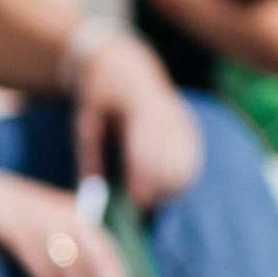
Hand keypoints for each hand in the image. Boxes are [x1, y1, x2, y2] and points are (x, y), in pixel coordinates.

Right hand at [0, 164, 134, 276]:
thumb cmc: (1, 217)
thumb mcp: (39, 231)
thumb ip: (58, 256)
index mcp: (75, 215)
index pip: (106, 252)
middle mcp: (64, 213)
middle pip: (97, 254)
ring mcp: (40, 216)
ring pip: (69, 256)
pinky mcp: (14, 221)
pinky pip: (36, 252)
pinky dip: (44, 276)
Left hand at [75, 34, 200, 208]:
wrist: (124, 62)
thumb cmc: (99, 94)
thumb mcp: (85, 121)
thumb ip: (88, 156)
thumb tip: (88, 194)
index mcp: (141, 111)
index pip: (147, 157)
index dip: (141, 187)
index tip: (131, 209)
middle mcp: (168, 115)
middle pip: (172, 166)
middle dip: (156, 193)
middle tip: (137, 214)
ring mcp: (182, 120)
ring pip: (186, 166)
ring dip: (170, 190)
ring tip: (147, 204)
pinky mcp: (188, 126)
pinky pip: (192, 160)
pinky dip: (180, 180)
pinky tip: (163, 192)